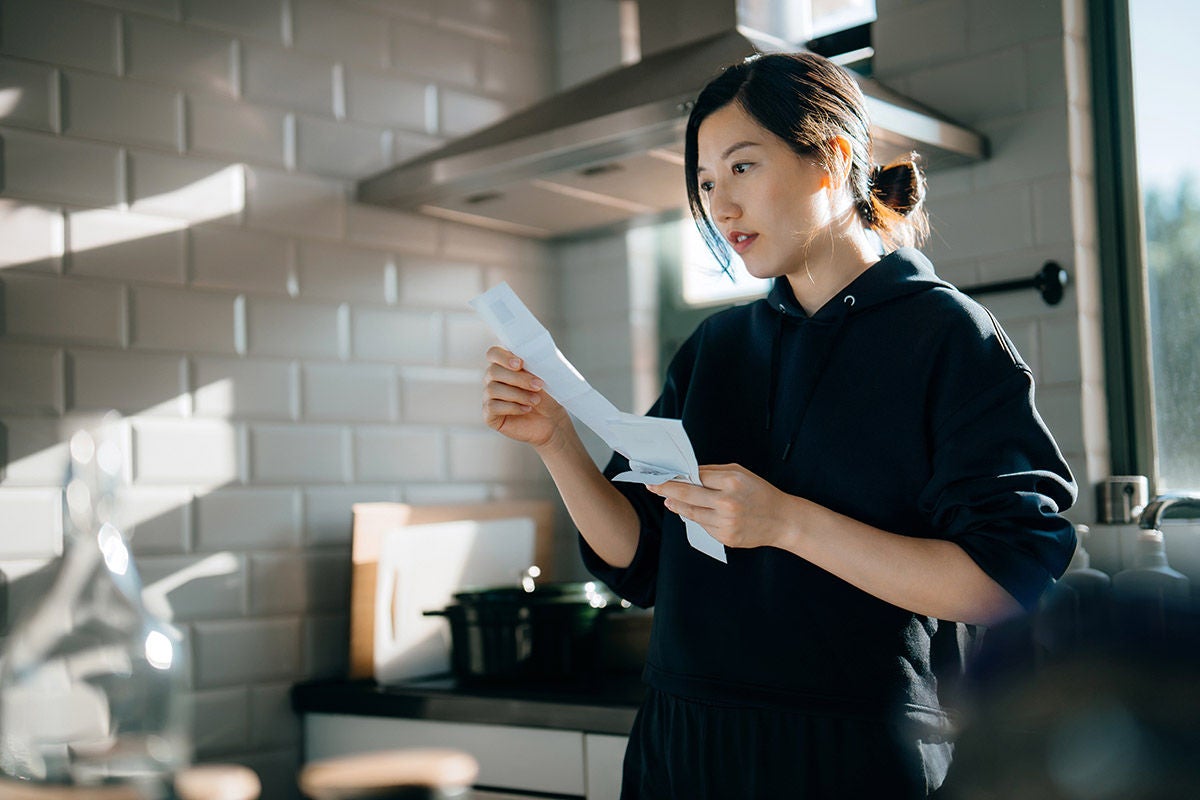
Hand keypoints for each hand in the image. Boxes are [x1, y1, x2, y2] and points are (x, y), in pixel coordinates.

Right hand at [483, 346, 570, 449]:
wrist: (552, 420)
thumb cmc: (547, 395)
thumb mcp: (543, 376)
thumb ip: (533, 363)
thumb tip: (527, 356)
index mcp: (504, 365)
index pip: (493, 354)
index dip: (503, 357)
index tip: (520, 363)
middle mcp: (492, 379)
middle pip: (493, 371)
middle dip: (518, 378)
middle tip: (538, 385)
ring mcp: (488, 397)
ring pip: (492, 389)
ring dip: (518, 394)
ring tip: (536, 400)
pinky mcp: (489, 415)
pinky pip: (492, 407)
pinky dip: (512, 407)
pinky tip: (526, 409)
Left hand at [647, 464, 797, 549]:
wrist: (782, 520)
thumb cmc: (759, 492)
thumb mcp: (740, 473)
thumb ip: (713, 473)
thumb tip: (687, 473)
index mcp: (731, 482)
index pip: (694, 477)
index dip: (674, 477)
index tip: (658, 475)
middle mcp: (727, 503)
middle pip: (686, 496)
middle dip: (666, 490)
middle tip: (652, 486)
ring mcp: (726, 523)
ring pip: (691, 514)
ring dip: (677, 506)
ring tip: (668, 501)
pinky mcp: (726, 537)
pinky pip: (703, 526)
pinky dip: (697, 518)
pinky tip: (692, 512)